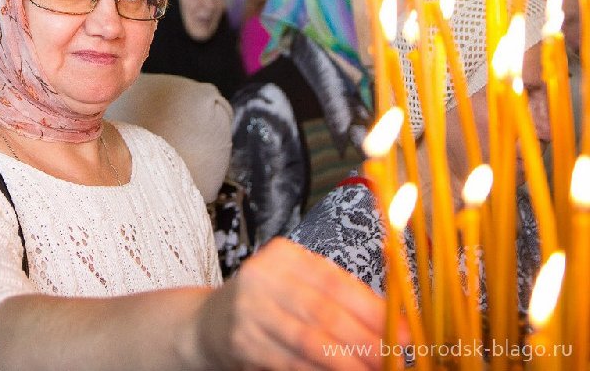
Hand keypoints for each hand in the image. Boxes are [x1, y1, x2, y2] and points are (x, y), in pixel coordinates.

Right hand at [200, 238, 401, 369]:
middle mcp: (262, 276)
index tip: (405, 332)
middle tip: (395, 358)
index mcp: (284, 255)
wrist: (208, 324)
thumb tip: (394, 323)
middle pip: (324, 312)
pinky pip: (289, 361)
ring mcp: (249, 309)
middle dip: (366, 340)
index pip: (336, 282)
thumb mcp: (297, 287)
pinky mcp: (242, 341)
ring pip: (309, 340)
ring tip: (373, 370)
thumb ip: (339, 299)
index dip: (373, 310)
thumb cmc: (267, 304)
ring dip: (347, 361)